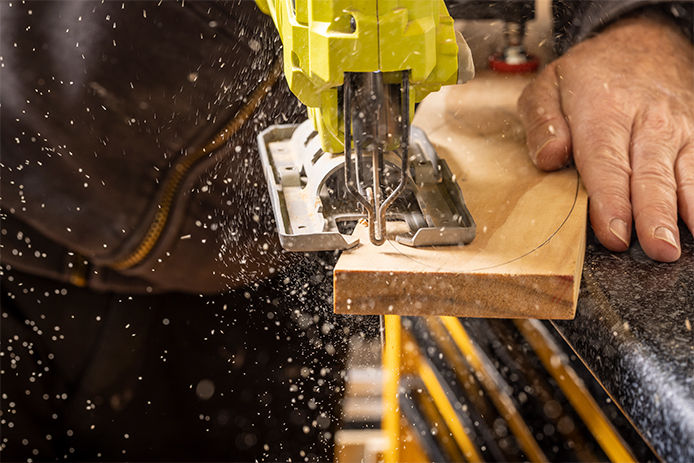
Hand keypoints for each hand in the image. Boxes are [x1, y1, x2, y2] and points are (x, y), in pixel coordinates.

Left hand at [518, 14, 693, 261]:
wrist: (643, 42)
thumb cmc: (588, 75)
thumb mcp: (547, 86)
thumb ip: (541, 122)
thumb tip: (549, 157)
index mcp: (603, 111)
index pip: (606, 164)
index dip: (611, 202)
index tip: (615, 234)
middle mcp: (647, 121)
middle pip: (651, 175)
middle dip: (655, 215)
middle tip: (659, 250)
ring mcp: (679, 128)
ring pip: (685, 173)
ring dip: (686, 211)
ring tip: (682, 245)